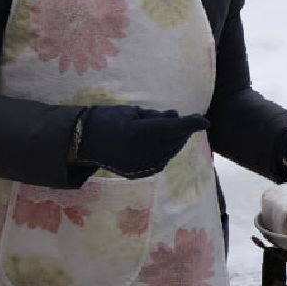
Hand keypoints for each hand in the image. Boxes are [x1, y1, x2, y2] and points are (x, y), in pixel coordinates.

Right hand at [73, 105, 208, 179]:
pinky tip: (160, 143)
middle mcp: (144, 152)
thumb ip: (156, 116)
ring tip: (167, 129)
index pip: (174, 127)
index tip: (204, 120)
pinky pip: (161, 161)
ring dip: (175, 141)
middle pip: (175, 140)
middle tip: (180, 118)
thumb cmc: (106, 119)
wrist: (82, 141)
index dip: (191, 124)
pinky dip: (165, 151)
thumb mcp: (132, 111)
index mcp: (141, 133)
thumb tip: (176, 117)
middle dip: (182, 129)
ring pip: (170, 152)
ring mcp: (142, 165)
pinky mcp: (139, 174)